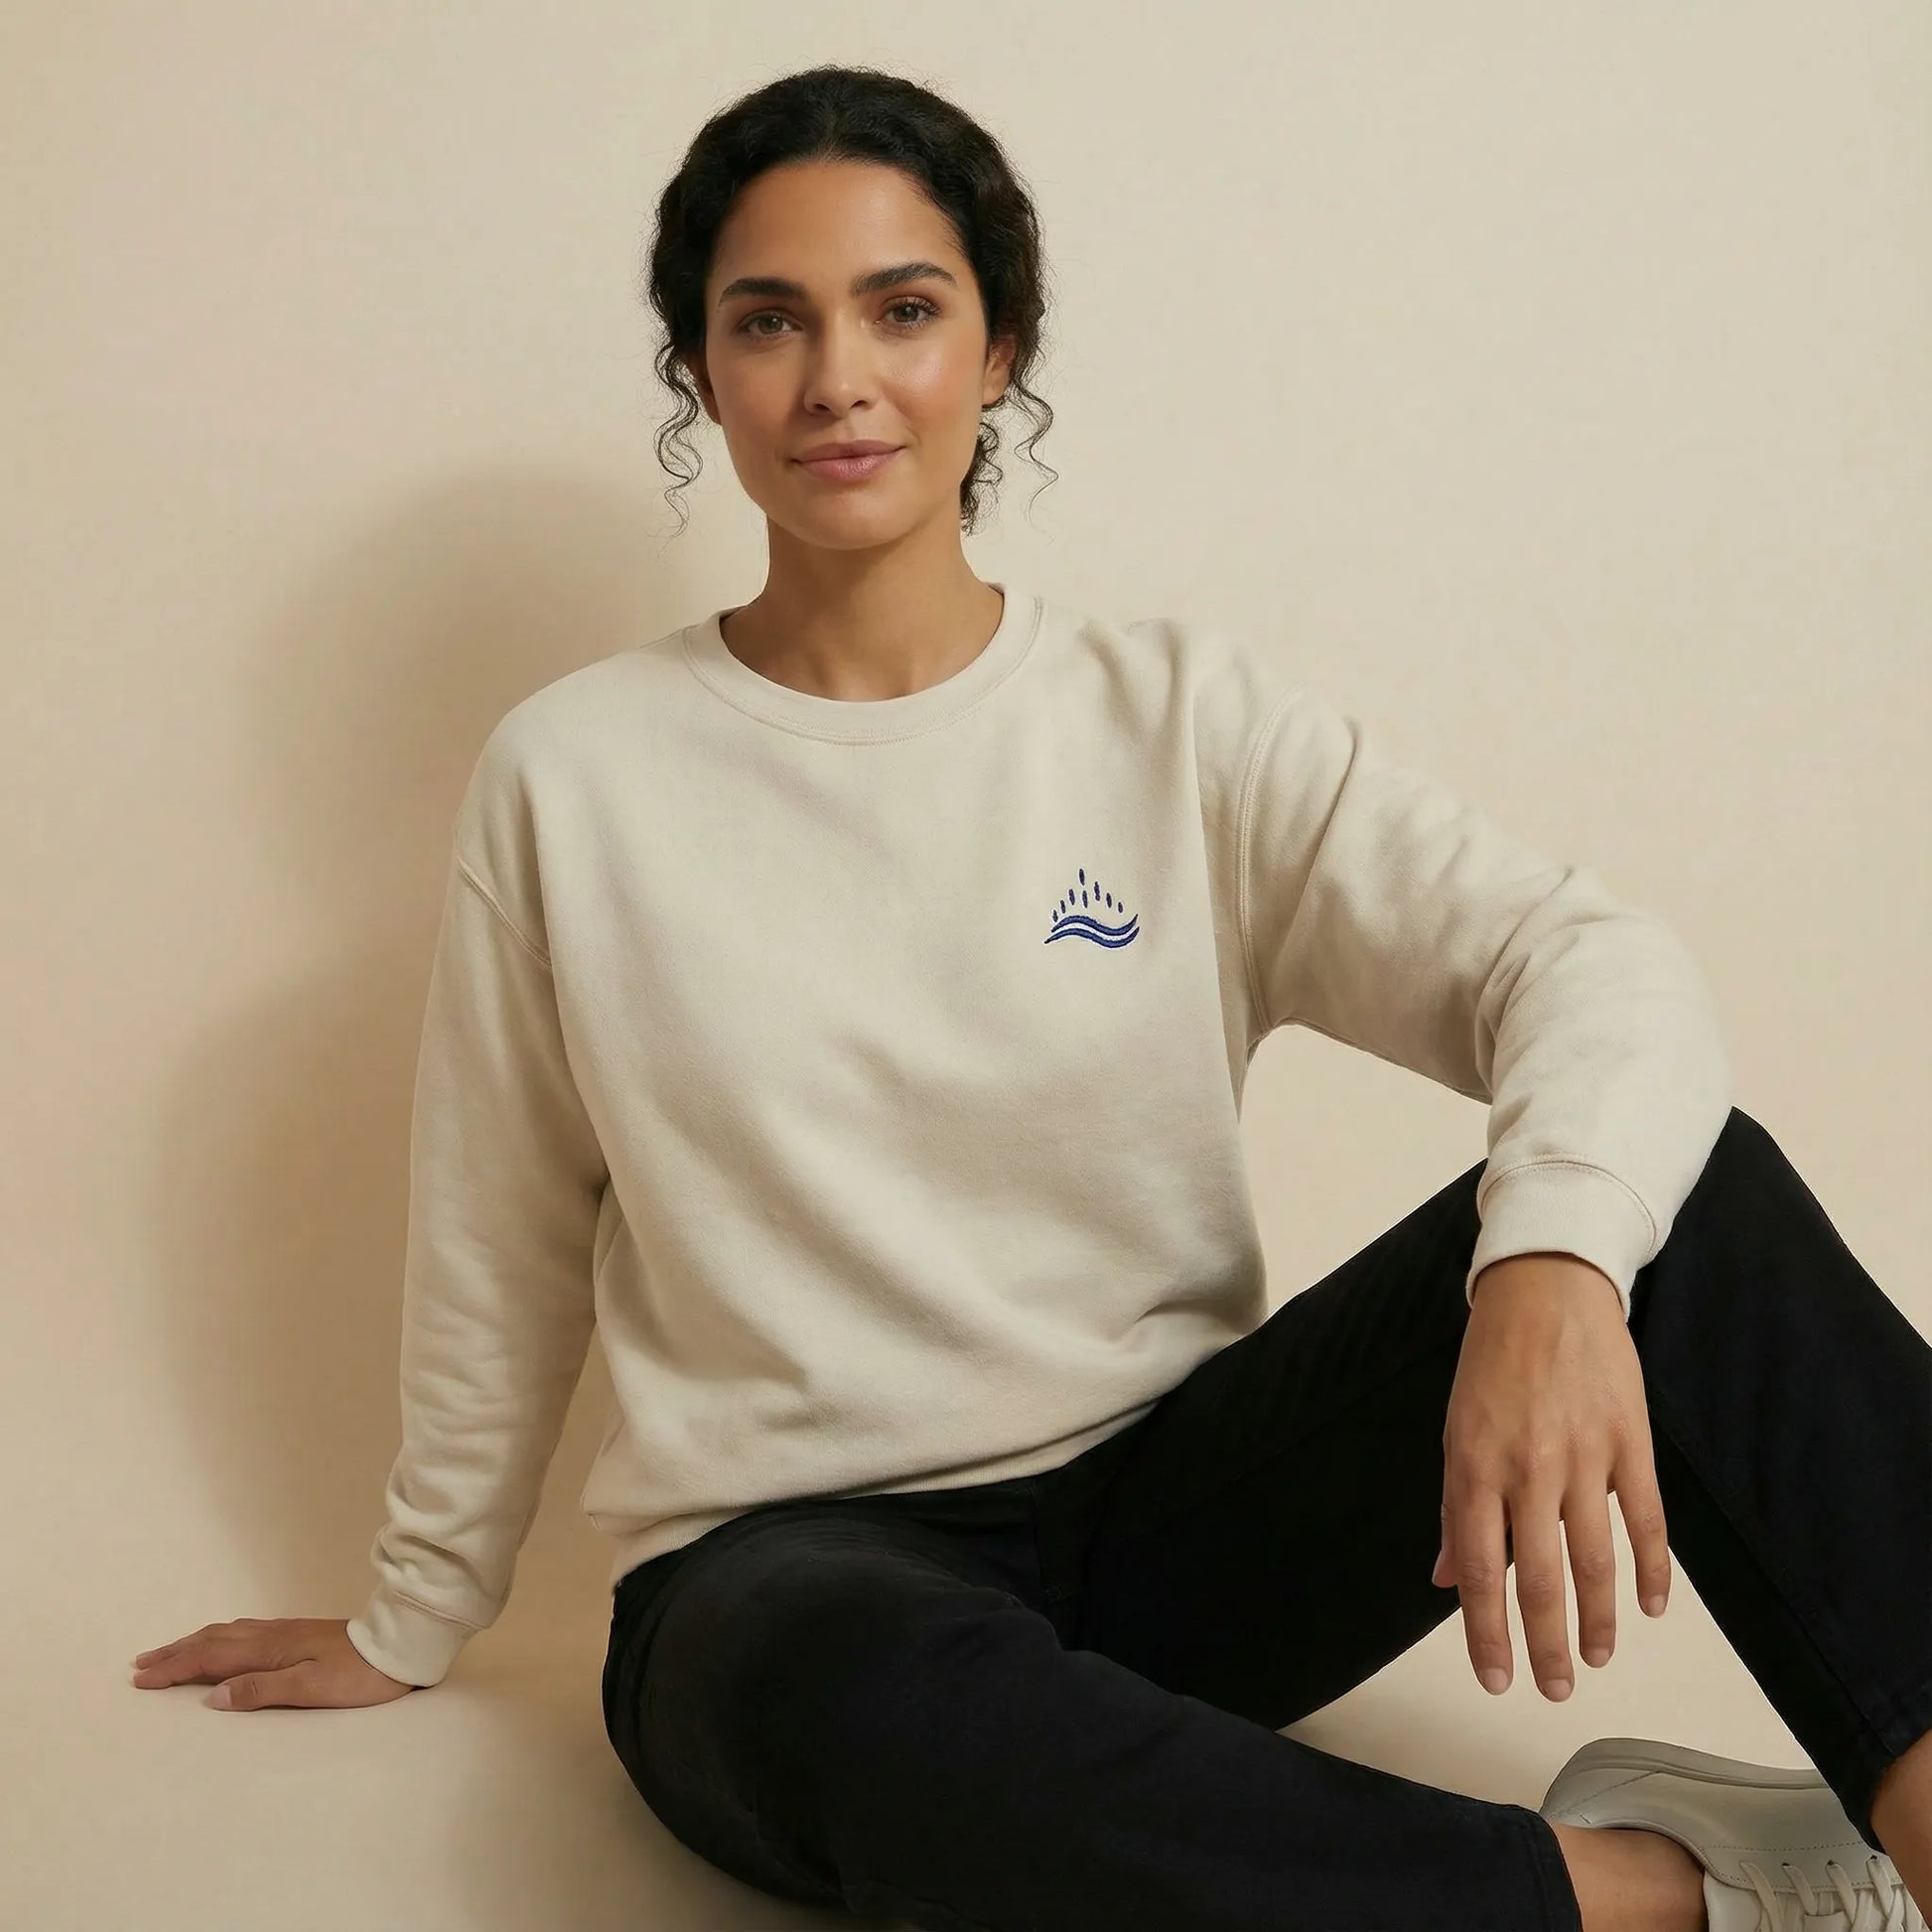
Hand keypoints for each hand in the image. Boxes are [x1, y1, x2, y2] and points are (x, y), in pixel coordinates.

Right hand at [129, 1616, 417, 1708]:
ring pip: (227, 1633)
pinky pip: (244, 1632)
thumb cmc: (357, 1675)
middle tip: (142, 1664)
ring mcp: (284, 1632)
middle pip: (212, 1641)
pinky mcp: (297, 1634)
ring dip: (194, 1643)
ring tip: (170, 1653)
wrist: (397, 1647)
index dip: (175, 1669)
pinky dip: (220, 1638)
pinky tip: (222, 1644)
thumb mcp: (309, 1690)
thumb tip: (211, 1697)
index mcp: (269, 1650)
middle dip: (175, 1652)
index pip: (210, 1658)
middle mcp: (271, 1635)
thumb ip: (261, 1691)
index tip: (142, 1679)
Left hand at [1432, 1252, 1671, 1699]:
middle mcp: (1526, 1467)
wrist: (1545, 1289)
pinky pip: (1645, 1518)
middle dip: (1545, 1644)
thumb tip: (1446, 1577)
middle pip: (1537, 1577)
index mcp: (1473, 1465)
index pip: (1478, 1570)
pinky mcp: (1629, 1440)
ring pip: (1594, 1558)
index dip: (1487, 1632)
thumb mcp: (1456, 1429)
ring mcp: (1582, 1454)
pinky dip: (1651, 1568)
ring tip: (1598, 1658)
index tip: (1497, 1679)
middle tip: (1555, 1689)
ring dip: (1598, 1619)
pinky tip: (1650, 1607)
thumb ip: (1457, 1507)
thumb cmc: (1492, 1362)